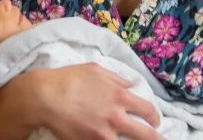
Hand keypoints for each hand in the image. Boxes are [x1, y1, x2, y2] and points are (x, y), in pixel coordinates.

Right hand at [38, 63, 163, 139]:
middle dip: (156, 139)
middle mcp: (116, 117)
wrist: (45, 97)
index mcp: (120, 96)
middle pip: (146, 134)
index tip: (155, 122)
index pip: (147, 110)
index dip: (155, 118)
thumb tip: (128, 85)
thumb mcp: (95, 70)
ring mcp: (104, 134)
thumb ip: (115, 79)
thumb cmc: (69, 79)